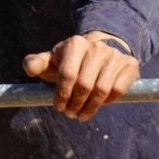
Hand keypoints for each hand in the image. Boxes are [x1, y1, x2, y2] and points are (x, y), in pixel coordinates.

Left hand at [23, 32, 140, 120]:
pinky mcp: (130, 64)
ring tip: (82, 114)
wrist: (100, 50)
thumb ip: (36, 63)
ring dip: (90, 108)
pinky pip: (118, 90)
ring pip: (102, 89)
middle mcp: (97, 47)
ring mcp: (115, 55)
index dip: (62, 95)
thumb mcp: (51, 60)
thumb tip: (29, 68)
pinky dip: (108, 102)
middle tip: (70, 114)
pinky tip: (99, 105)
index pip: (67, 74)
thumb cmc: (69, 60)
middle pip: (84, 85)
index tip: (59, 107)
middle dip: (75, 104)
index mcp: (75, 44)